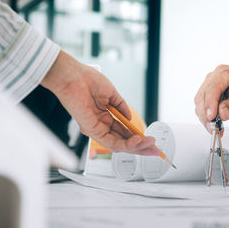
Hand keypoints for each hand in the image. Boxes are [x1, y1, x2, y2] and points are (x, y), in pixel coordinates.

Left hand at [41, 51, 159, 155]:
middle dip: (140, 147)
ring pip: (119, 145)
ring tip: (149, 145)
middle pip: (123, 142)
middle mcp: (101, 125)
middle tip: (155, 150)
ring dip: (136, 147)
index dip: (138, 138)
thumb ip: (122, 107)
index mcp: (105, 117)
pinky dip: (125, 143)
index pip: (124, 132)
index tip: (151, 140)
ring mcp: (96, 129)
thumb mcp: (112, 94)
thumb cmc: (87, 81)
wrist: (74, 76)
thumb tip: (130, 119)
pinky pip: (111, 142)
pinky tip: (136, 141)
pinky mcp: (92, 130)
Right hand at [194, 64, 228, 132]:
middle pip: (202, 96)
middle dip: (205, 113)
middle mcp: (213, 77)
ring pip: (199, 103)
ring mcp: (208, 86)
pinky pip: (201, 107)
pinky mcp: (206, 95)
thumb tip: (221, 114)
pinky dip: (205, 117)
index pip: (212, 88)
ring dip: (204, 117)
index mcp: (224, 73)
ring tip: (214, 127)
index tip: (211, 117)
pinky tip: (213, 124)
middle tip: (213, 127)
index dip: (210, 103)